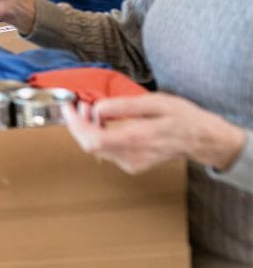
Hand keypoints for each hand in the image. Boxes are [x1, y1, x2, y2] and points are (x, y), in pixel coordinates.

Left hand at [63, 94, 247, 174]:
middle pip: (90, 145)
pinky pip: (104, 151)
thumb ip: (124, 106)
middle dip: (78, 123)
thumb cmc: (181, 118)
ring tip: (90, 109)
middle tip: (80, 104)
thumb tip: (97, 108)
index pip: (94, 140)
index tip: (68, 107)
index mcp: (138, 139)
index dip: (76, 125)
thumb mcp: (155, 102)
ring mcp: (130, 163)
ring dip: (86, 128)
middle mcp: (132, 156)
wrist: (199, 139)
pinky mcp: (130, 164)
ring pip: (94, 149)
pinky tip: (101, 121)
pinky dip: (96, 135)